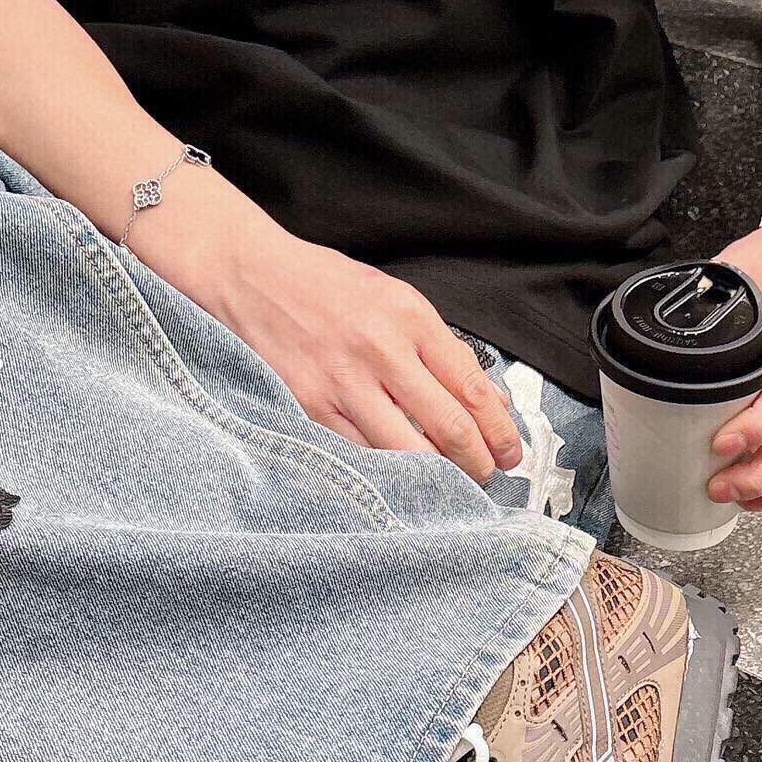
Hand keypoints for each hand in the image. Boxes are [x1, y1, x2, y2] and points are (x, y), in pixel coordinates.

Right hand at [130, 183, 522, 484]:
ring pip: (407, 450)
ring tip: (454, 485)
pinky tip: (404, 479)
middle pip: (448, 426)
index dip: (499, 429)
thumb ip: (438, 346)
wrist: (251, 276)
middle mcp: (380, 350)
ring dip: (439, 477)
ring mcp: (342, 382)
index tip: (510, 448)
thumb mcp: (394, 298)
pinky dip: (388, 472)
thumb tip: (484, 399)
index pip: (471, 387)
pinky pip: (361, 453)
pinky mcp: (310, 406)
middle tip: (489, 474)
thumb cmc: (325, 286)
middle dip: (479, 461)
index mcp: (409, 317)